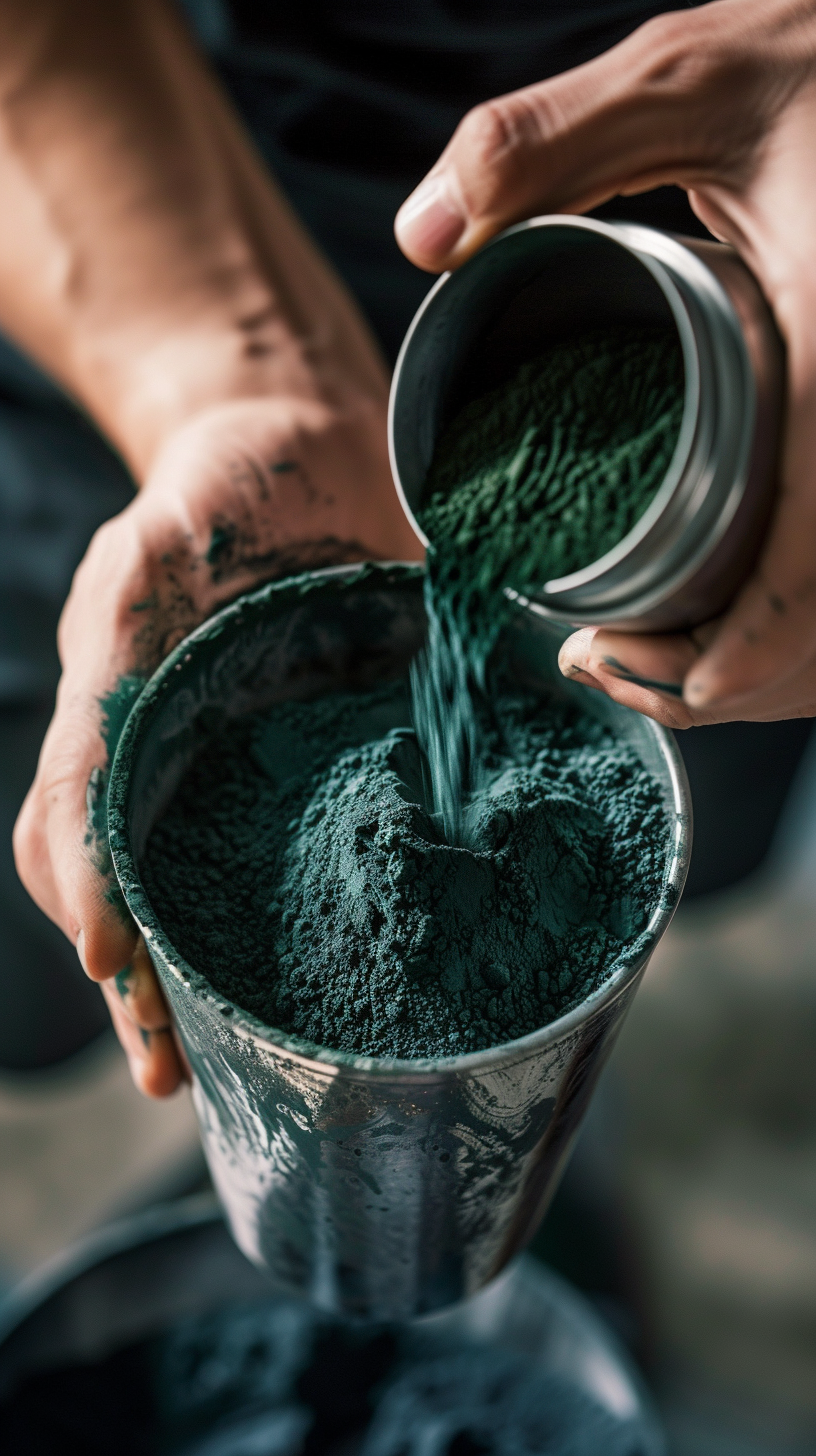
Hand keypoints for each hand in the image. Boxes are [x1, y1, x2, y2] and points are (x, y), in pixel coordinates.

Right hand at [14, 394, 420, 1095]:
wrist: (306, 446)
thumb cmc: (217, 490)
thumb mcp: (152, 553)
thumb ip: (123, 643)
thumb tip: (101, 768)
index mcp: (120, 716)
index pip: (82, 828)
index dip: (95, 902)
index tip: (123, 975)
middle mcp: (172, 756)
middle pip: (132, 883)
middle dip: (144, 981)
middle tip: (172, 1071)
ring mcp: (244, 764)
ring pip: (207, 886)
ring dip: (212, 974)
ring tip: (244, 1059)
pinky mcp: (323, 759)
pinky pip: (312, 848)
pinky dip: (310, 914)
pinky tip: (348, 965)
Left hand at [395, 0, 815, 730]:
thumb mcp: (684, 76)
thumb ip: (541, 144)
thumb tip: (420, 237)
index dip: (761, 643)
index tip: (690, 687)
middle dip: (741, 671)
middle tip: (616, 665)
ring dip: (772, 658)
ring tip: (660, 660)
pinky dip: (799, 614)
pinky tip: (727, 608)